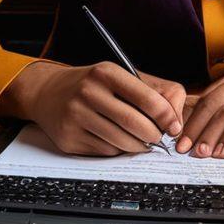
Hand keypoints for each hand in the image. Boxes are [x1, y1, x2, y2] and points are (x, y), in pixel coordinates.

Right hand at [0, 61, 184, 156]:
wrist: (48, 92)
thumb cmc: (92, 84)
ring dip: (138, 146)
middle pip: (134, 123)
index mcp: (106, 72)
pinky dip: (116, 150)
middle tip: (159, 138)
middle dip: (154, 135)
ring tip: (142, 141)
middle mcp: (89, 92)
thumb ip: (149, 91)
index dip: (165, 115)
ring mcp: (76, 116)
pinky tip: (115, 140)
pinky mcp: (69, 139)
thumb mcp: (118, 75)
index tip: (174, 126)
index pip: (145, 97)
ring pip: (120, 142)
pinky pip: (104, 151)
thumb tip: (174, 119)